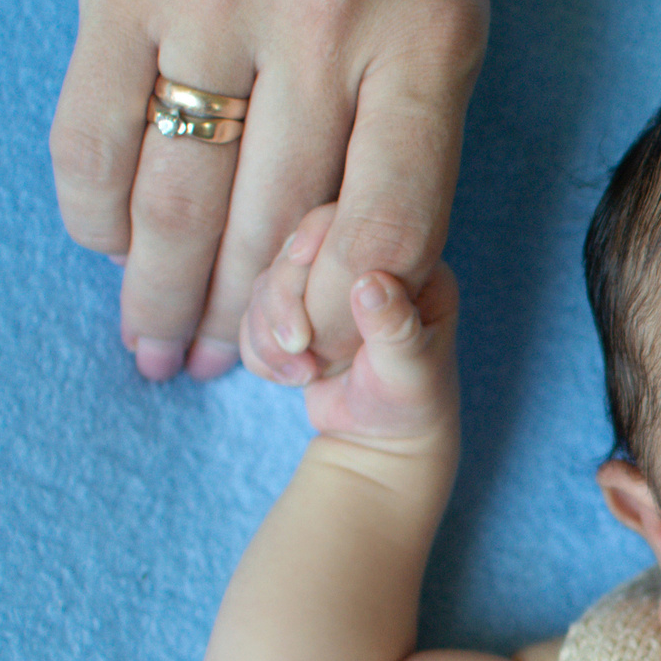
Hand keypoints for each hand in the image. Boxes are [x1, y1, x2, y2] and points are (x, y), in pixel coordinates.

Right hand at [49, 0, 487, 383]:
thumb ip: (420, 119)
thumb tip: (364, 270)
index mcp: (425, 30)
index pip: (388, 223)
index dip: (351, 317)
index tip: (330, 365)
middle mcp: (318, 16)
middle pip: (274, 225)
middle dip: (252, 326)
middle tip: (232, 374)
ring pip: (177, 195)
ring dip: (163, 293)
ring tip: (161, 350)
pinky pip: (92, 127)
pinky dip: (96, 208)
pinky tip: (108, 247)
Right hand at [248, 203, 461, 449]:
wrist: (380, 441)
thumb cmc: (409, 404)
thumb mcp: (409, 371)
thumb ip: (393, 327)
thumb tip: (370, 283)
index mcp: (408, 262)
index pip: (351, 220)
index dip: (315, 235)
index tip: (301, 262)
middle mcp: (362, 265)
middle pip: (295, 249)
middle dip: (284, 300)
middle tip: (300, 348)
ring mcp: (323, 288)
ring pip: (265, 282)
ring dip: (270, 333)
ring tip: (303, 376)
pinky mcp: (293, 314)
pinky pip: (251, 315)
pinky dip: (259, 350)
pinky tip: (292, 378)